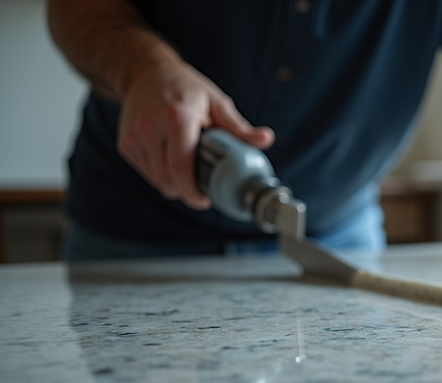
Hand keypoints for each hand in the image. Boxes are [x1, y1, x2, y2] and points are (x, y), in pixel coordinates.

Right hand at [116, 59, 274, 209]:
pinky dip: (160, 174)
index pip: (181, 167)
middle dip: (186, 191)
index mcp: (177, 118)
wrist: (145, 72)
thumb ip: (238, 127)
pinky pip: (146, 173)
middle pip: (168, 179)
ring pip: (156, 180)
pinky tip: (170, 161)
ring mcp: (133, 136)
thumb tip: (266, 140)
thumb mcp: (216, 102)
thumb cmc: (185, 88)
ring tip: (187, 172)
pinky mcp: (125, 143)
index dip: (193, 191)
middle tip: (200, 190)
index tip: (205, 199)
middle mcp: (150, 127)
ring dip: (173, 184)